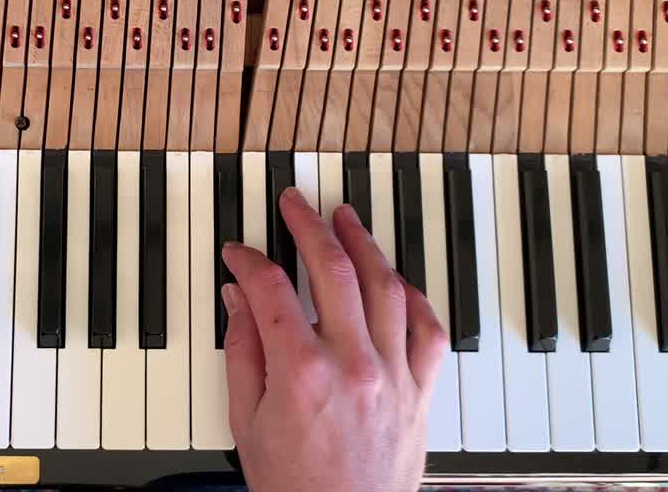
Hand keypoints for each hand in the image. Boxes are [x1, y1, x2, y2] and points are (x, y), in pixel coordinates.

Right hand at [222, 188, 446, 491]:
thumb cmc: (295, 487)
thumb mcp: (247, 421)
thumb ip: (243, 353)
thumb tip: (239, 300)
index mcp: (302, 373)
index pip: (272, 289)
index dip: (250, 261)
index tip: (239, 253)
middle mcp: (353, 365)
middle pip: (333, 270)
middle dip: (309, 226)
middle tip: (295, 204)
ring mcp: (393, 375)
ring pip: (386, 286)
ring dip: (363, 244)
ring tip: (345, 219)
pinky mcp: (421, 391)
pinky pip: (428, 329)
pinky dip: (414, 296)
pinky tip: (396, 277)